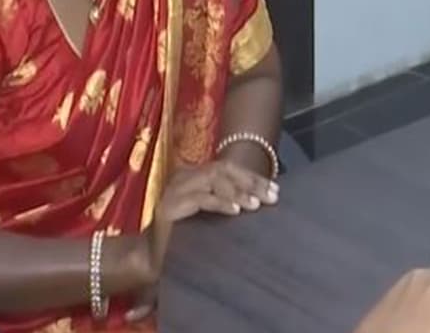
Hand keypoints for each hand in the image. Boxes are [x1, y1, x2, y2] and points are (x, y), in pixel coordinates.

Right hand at [125, 161, 278, 321]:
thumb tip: (263, 198)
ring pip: (212, 179)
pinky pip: (200, 198)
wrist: (153, 259)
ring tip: (255, 205)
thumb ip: (230, 201)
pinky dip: (220, 202)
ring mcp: (175, 189)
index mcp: (195, 175)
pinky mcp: (169, 206)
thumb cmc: (187, 239)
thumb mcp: (212, 216)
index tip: (276, 190)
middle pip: (223, 169)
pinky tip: (235, 211)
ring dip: (238, 191)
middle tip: (271, 197)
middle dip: (250, 182)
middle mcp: (184, 177)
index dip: (253, 177)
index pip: (229, 169)